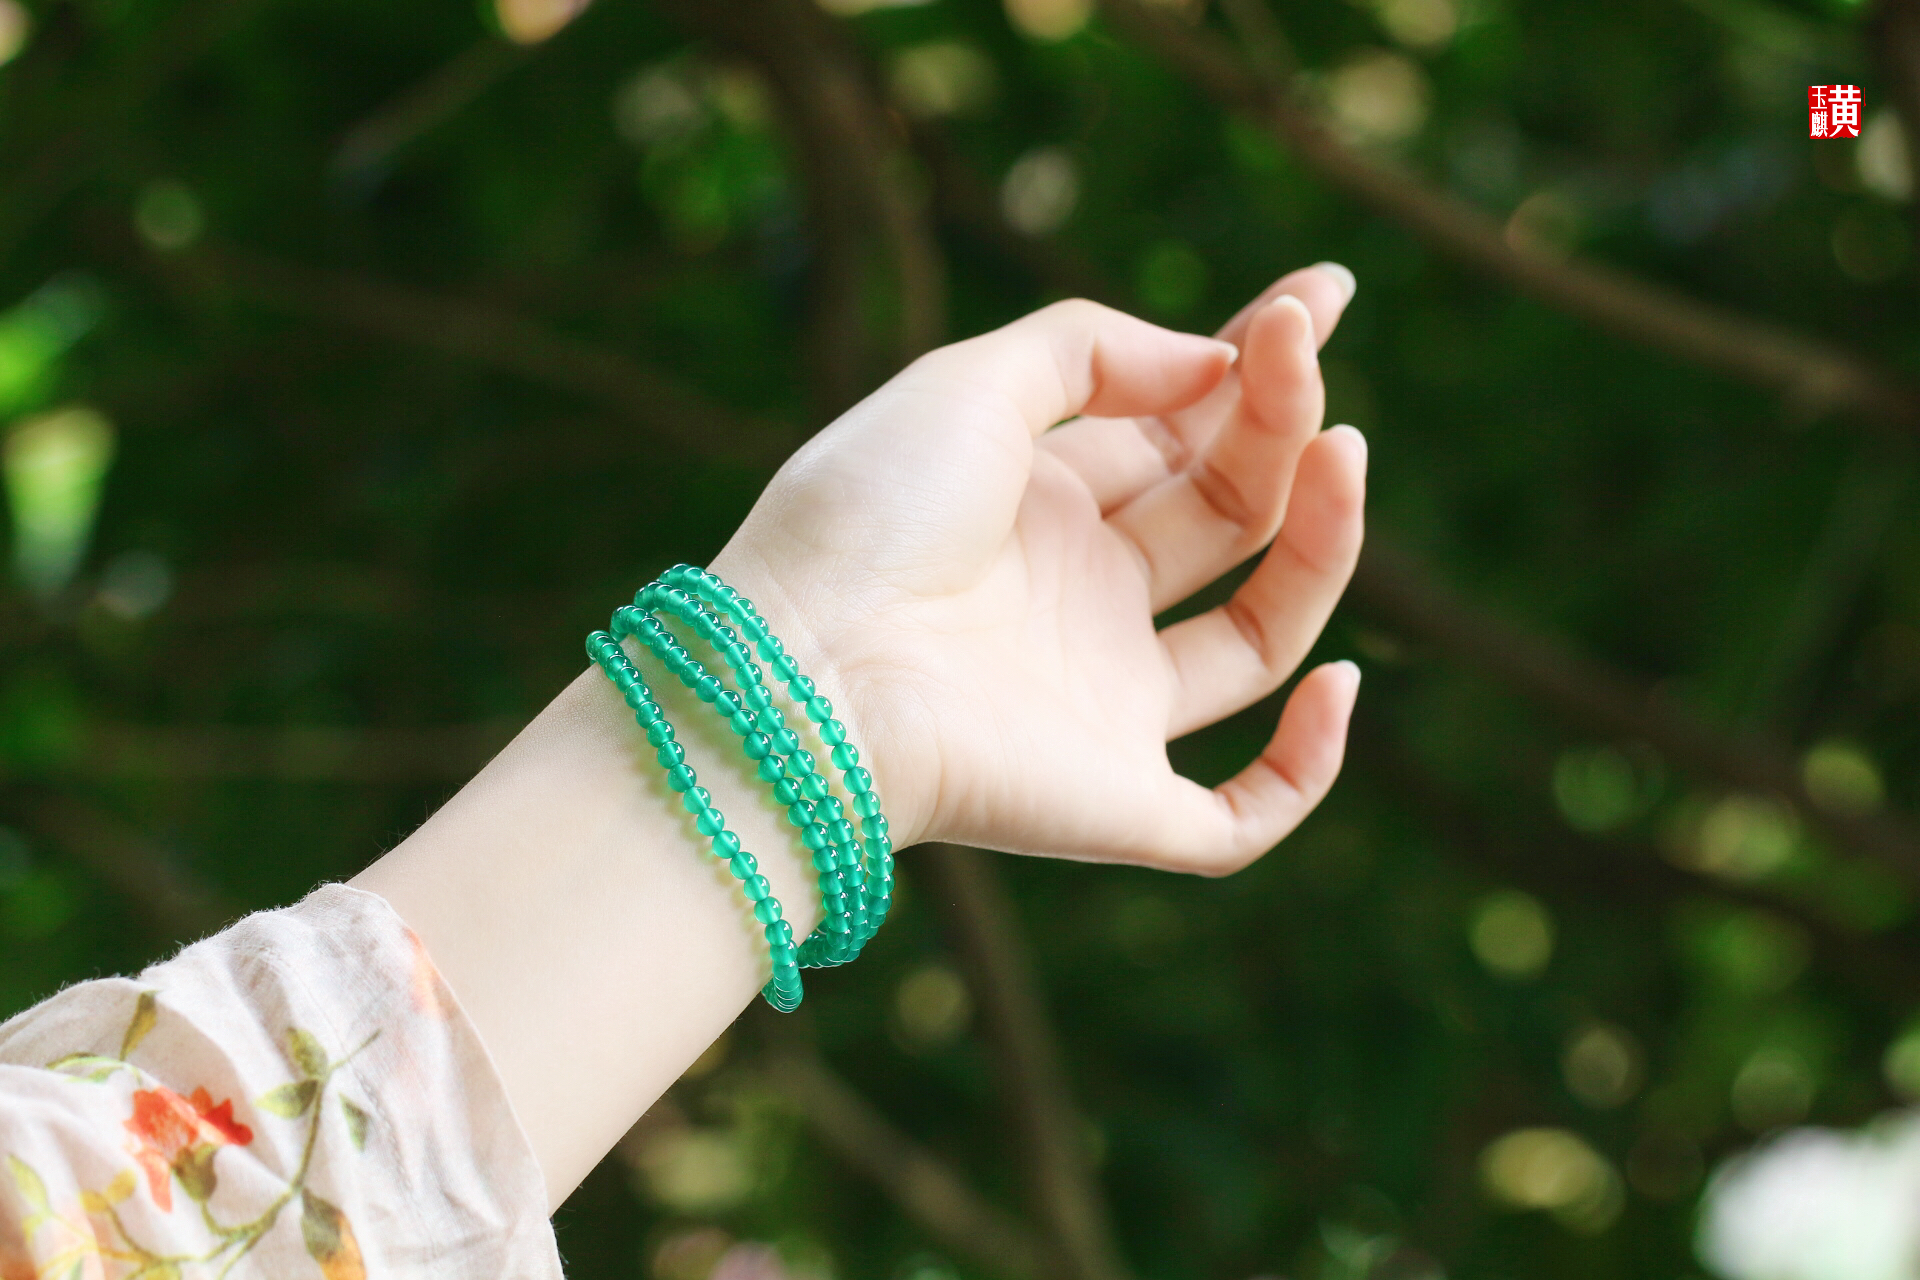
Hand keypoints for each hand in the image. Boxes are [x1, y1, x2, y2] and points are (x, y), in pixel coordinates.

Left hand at [713, 266, 1365, 873]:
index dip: (1254, 365)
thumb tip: (1214, 364)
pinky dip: (1310, 764)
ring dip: (1319, 540)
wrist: (801, 668)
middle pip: (1224, 509)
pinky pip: (1242, 817)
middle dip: (1278, 416)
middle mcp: (1082, 601)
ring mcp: (1106, 706)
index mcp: (1040, 506)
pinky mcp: (1117, 807)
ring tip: (1342, 447)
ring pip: (1259, 635)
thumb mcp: (968, 383)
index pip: (1179, 433)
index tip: (1325, 292)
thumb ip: (1091, 351)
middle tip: (1305, 339)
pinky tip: (1339, 679)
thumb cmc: (863, 516)